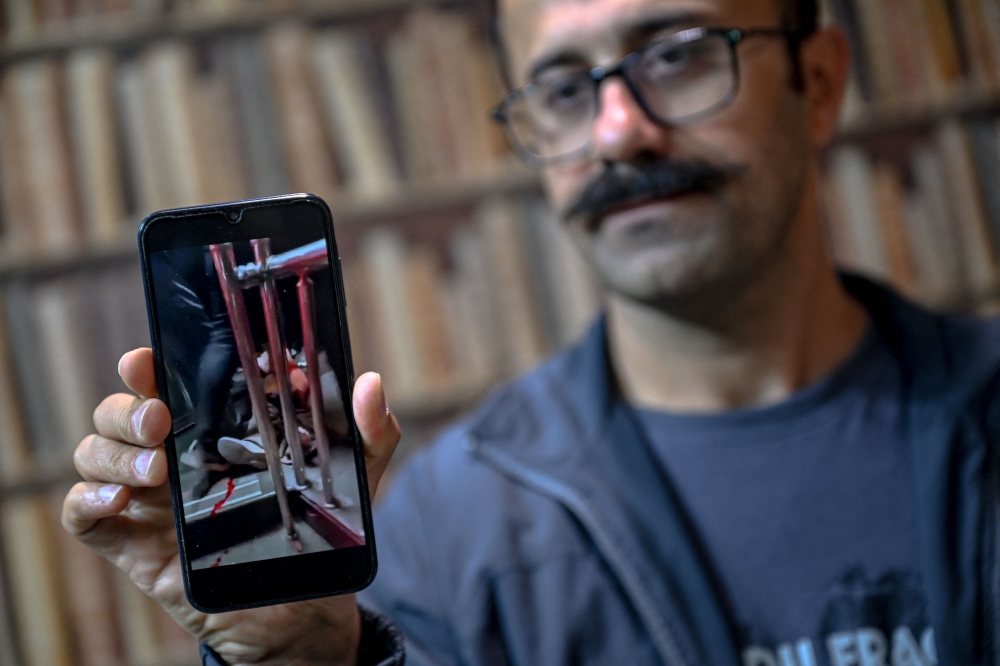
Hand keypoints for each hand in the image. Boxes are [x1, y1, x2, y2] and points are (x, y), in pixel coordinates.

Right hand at [62, 349, 401, 665]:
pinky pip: (82, 513)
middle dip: (128, 408)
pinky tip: (120, 500)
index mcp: (214, 430)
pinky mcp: (132, 542)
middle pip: (120, 412)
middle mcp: (171, 455)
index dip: (147, 366)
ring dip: (114, 453)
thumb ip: (369, 432)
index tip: (150, 359)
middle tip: (162, 421)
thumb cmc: (318, 530)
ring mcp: (147, 498)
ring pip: (95, 453)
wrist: (303, 610)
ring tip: (157, 471)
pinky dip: (88, 499)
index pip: (165, 383)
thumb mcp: (353, 476)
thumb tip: (370, 385)